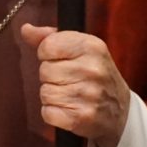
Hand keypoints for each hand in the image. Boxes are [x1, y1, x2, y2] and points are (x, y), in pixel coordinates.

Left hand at [21, 24, 131, 146]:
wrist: (120, 110)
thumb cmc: (94, 75)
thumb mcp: (80, 49)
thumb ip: (50, 38)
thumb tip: (26, 29)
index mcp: (92, 46)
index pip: (47, 46)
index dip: (48, 55)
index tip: (61, 61)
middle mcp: (93, 69)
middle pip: (45, 71)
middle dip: (51, 77)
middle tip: (69, 81)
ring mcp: (89, 94)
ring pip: (45, 93)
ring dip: (53, 96)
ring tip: (71, 95)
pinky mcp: (83, 117)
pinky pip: (48, 113)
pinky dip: (54, 114)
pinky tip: (69, 110)